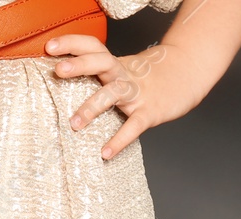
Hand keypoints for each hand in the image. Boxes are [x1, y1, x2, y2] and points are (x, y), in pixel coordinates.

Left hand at [46, 34, 210, 159]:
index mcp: (114, 63)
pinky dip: (120, 140)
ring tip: (73, 124)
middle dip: (80, 65)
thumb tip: (62, 77)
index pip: (93, 46)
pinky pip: (133, 126)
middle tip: (58, 70)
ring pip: (114, 93)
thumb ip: (98, 72)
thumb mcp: (122, 67)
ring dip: (92, 107)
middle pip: (101, 63)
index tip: (50, 46)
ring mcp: (137, 92)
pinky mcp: (150, 111)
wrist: (190, 71)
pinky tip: (105, 153)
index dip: (72, 43)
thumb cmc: (148, 75)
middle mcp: (124, 74)